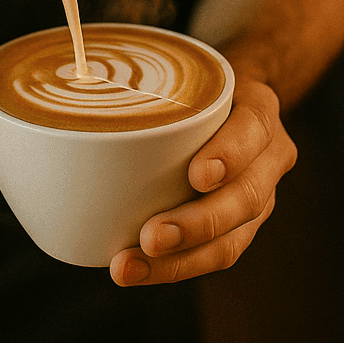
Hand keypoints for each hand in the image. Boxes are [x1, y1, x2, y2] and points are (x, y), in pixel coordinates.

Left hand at [109, 72, 295, 285]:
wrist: (239, 103)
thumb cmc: (200, 88)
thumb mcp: (189, 72)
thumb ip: (152, 84)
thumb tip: (74, 83)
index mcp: (259, 112)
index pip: (253, 130)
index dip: (230, 154)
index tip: (197, 174)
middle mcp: (269, 158)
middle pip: (246, 198)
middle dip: (197, 224)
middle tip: (151, 237)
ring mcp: (260, 196)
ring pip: (233, 239)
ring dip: (181, 261)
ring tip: (130, 267)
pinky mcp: (243, 226)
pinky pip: (216, 254)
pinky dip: (176, 266)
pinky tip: (139, 270)